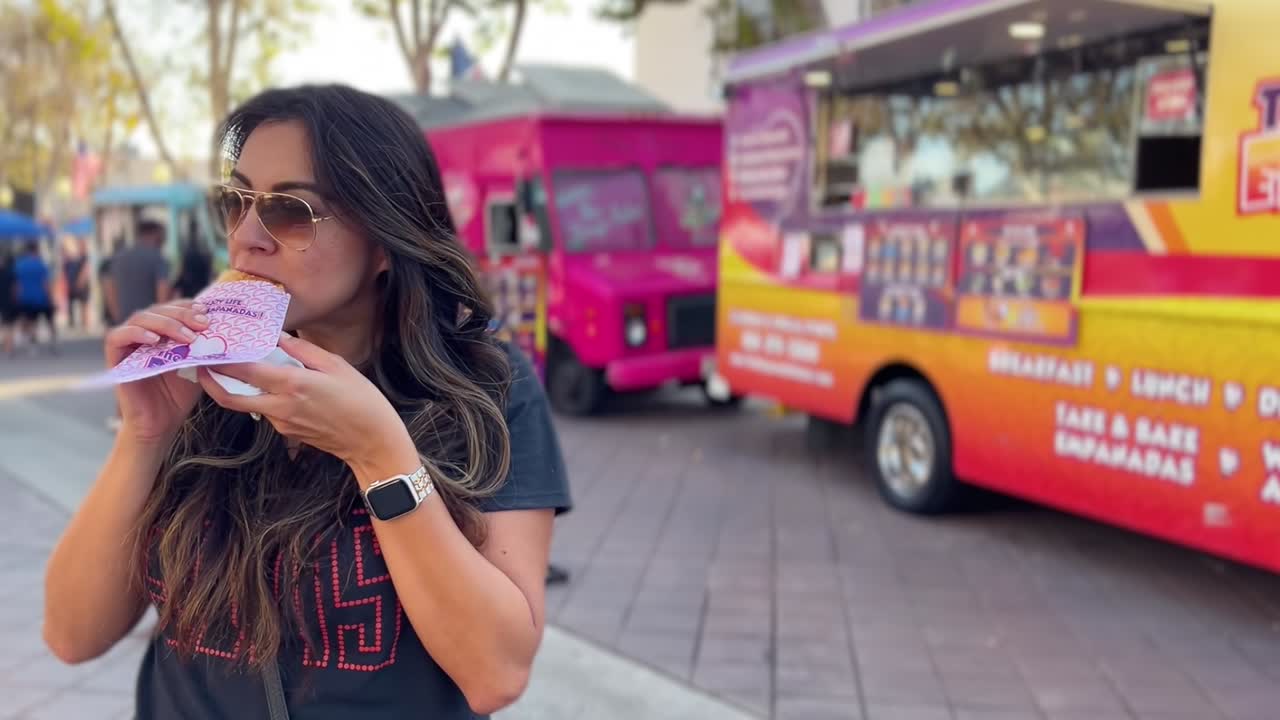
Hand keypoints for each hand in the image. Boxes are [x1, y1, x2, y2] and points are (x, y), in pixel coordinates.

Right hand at [105, 300, 209, 443]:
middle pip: (158, 309)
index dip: (188, 306)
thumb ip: (204, 346)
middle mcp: (144, 334)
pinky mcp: (115, 358)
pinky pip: (117, 337)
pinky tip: (155, 339)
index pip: (172, 308)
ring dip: (166, 323)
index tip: (208, 312)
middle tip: (203, 323)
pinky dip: (136, 333)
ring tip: (187, 337)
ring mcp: (128, 344)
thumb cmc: (180, 395)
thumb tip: (221, 327)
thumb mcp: (199, 365)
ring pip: (140, 318)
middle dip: (182, 314)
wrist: (162, 424)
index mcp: (163, 332)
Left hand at [197, 334, 410, 467]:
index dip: (222, 358)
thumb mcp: (337, 366)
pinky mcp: (287, 432)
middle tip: (201, 364)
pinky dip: (262, 396)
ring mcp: (281, 423)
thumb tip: (279, 336)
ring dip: (238, 387)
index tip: (209, 345)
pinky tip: (271, 384)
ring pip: (248, 403)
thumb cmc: (361, 400)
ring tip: (238, 366)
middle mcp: (280, 407)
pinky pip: (267, 410)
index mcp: (293, 385)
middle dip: (210, 381)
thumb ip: (303, 350)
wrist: (372, 442)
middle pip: (229, 397)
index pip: (245, 370)